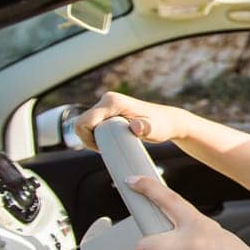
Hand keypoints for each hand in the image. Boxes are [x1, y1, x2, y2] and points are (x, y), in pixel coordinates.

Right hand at [73, 92, 187, 150]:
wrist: (168, 121)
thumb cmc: (162, 126)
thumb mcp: (155, 129)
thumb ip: (145, 128)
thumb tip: (135, 127)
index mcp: (112, 102)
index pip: (85, 122)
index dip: (88, 139)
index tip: (102, 149)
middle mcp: (107, 100)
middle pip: (82, 123)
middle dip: (89, 139)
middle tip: (106, 150)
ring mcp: (107, 104)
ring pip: (86, 124)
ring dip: (92, 137)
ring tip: (109, 146)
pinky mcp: (108, 110)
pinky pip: (92, 124)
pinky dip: (95, 134)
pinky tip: (108, 142)